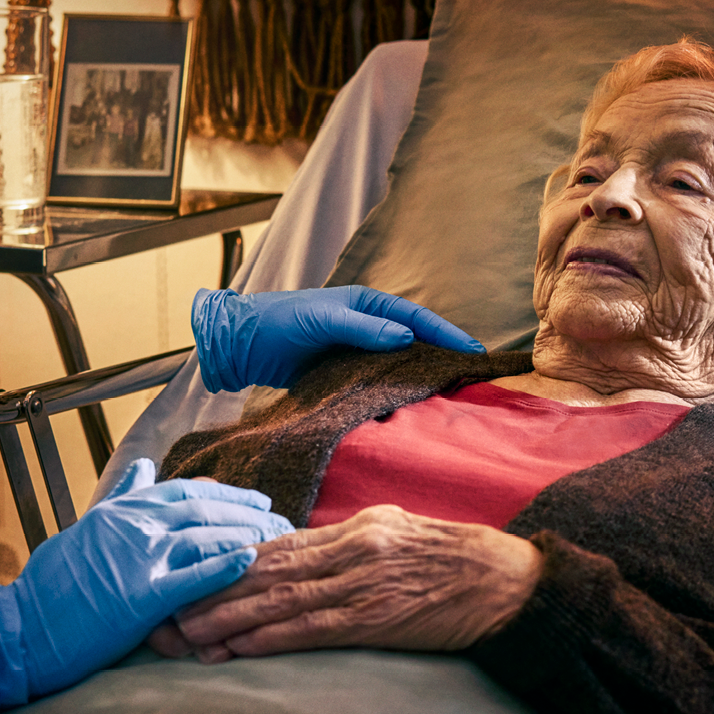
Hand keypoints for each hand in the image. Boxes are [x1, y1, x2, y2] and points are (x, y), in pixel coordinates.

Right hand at [0, 459, 293, 710]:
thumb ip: (119, 498)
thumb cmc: (49, 587)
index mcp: (120, 511)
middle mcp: (133, 527)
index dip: (225, 493)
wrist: (22, 629)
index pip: (185, 490)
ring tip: (277, 540)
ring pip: (206, 537)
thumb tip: (143, 466)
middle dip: (247, 512)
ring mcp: (138, 560)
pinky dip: (225, 566)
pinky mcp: (142, 598)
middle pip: (204, 509)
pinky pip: (193, 577)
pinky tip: (250, 561)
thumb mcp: (83, 529)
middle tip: (279, 518)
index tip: (253, 499)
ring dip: (246, 535)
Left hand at [149, 505, 541, 661]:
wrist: (510, 584)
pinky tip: (236, 648)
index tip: (187, 574)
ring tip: (184, 634)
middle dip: (210, 589)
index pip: (277, 544)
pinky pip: (312, 629)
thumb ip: (352, 544)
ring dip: (226, 619)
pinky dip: (269, 638)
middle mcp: (352, 549)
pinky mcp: (377, 619)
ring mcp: (363, 583)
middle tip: (163, 608)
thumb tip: (307, 554)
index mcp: (356, 528)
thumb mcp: (401, 535)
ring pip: (278, 600)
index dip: (226, 561)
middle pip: (265, 570)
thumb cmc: (458, 563)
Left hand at [192, 285, 486, 392]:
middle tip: (476, 378)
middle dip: (444, 356)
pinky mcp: (342, 376)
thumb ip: (362, 329)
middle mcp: (366, 327)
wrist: (238, 345)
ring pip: (399, 365)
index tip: (475, 353)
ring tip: (451, 396)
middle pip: (415, 342)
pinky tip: (409, 409)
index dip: (448, 335)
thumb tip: (406, 339)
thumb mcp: (320, 321)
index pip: (418, 319)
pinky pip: (378, 383)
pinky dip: (395, 394)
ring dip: (422, 378)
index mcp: (366, 305)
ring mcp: (356, 352)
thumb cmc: (277, 322)